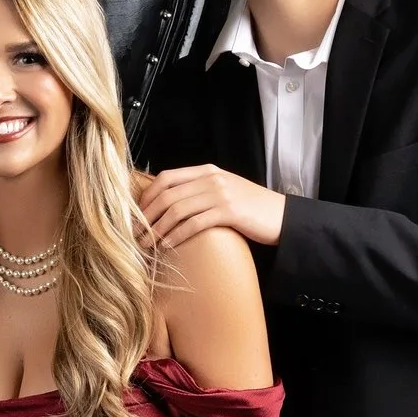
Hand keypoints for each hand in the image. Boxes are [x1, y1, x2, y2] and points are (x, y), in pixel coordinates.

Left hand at [135, 165, 285, 248]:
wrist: (282, 216)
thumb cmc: (250, 208)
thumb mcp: (222, 190)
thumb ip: (198, 191)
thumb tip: (166, 204)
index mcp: (207, 171)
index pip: (166, 178)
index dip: (147, 196)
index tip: (136, 214)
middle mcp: (211, 179)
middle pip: (167, 195)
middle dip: (146, 216)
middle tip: (134, 234)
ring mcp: (220, 194)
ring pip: (177, 210)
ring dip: (157, 229)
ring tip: (146, 244)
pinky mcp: (229, 212)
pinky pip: (194, 223)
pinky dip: (176, 235)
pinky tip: (167, 245)